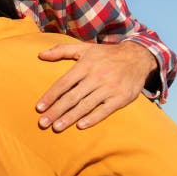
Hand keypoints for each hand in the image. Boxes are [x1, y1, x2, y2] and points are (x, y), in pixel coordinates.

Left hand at [36, 41, 156, 130]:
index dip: (51, 96)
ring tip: (57, 127)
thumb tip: (40, 55)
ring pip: (86, 105)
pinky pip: (105, 111)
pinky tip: (80, 125)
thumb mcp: (84, 48)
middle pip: (72, 97)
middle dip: (56, 111)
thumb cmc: (105, 54)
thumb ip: (61, 50)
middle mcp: (96, 77)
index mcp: (85, 66)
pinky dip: (93, 118)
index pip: (63, 83)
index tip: (39, 108)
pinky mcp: (121, 98)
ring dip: (70, 118)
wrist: (137, 57)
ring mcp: (109, 88)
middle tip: (43, 123)